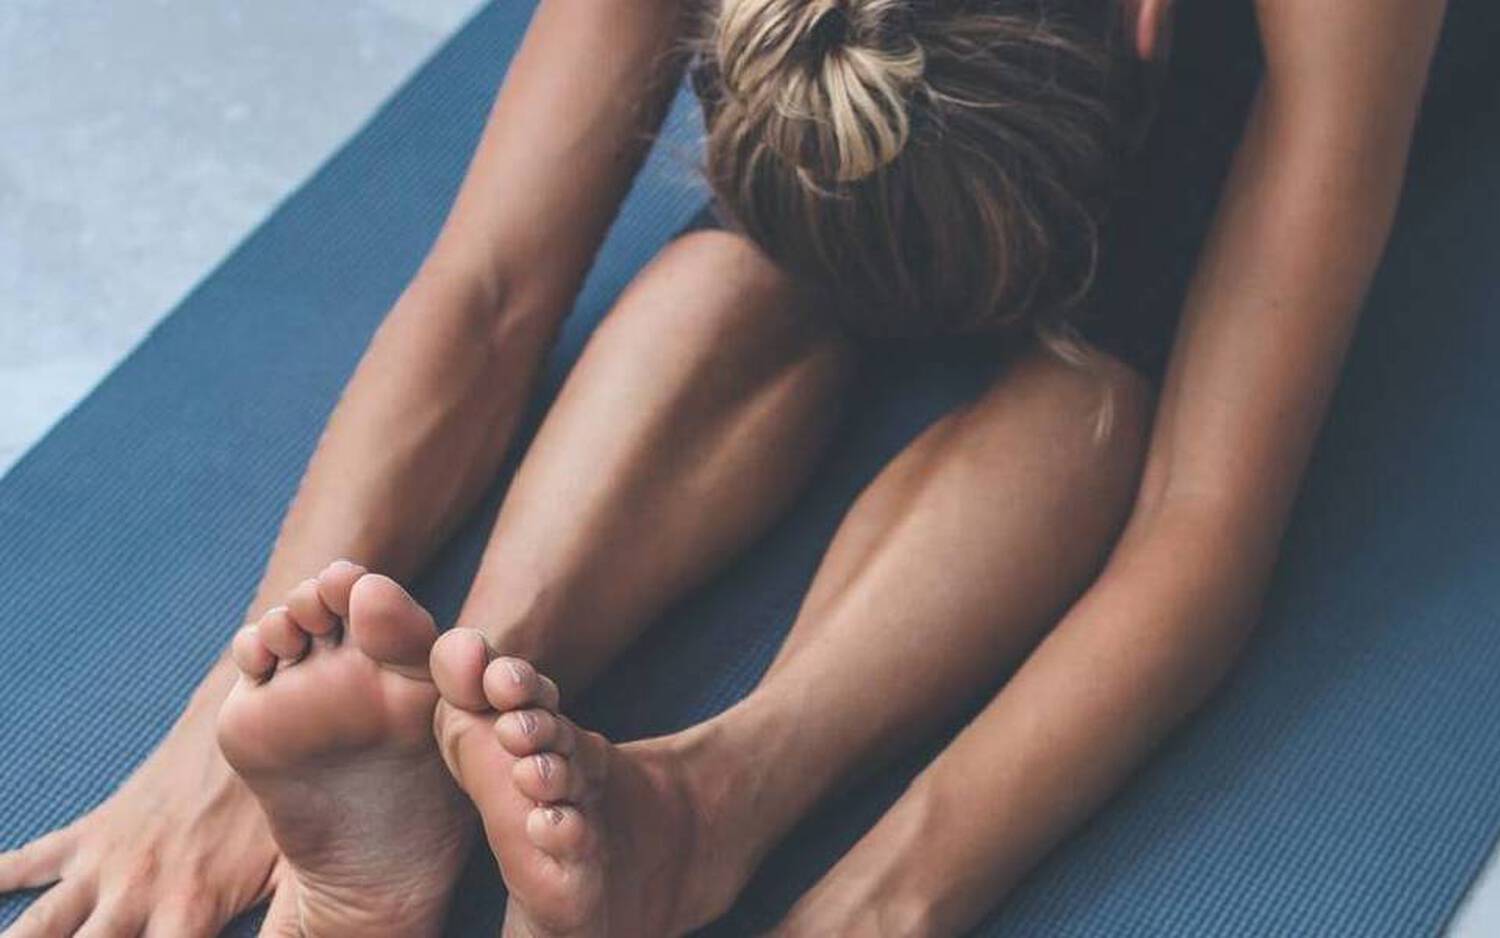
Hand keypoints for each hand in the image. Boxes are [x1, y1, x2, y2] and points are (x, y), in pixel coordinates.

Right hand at [0, 682, 280, 936]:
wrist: (241, 724)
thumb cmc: (275, 800)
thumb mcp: (290, 867)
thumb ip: (287, 922)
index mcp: (191, 908)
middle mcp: (138, 893)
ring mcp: (107, 863)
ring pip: (43, 924)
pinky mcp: (93, 832)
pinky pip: (34, 858)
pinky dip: (2, 872)